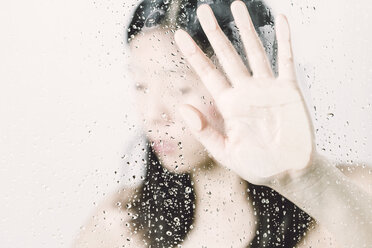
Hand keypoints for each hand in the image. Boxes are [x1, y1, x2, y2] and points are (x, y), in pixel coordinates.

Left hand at [175, 1, 314, 185]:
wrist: (289, 172)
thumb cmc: (257, 165)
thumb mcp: (226, 152)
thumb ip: (204, 131)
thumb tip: (181, 108)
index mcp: (228, 105)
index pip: (207, 73)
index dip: (193, 54)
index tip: (179, 35)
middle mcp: (245, 91)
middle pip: (227, 55)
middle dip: (215, 32)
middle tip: (203, 10)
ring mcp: (267, 88)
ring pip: (254, 51)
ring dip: (246, 28)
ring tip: (236, 5)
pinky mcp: (289, 90)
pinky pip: (286, 60)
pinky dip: (284, 41)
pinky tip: (281, 20)